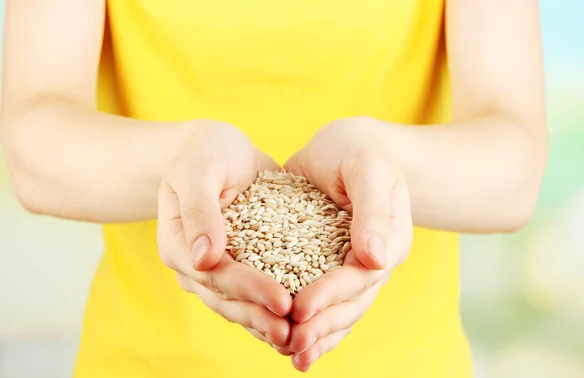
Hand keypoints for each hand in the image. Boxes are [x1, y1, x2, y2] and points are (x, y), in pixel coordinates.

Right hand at [157, 121, 292, 347]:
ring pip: (240, 305)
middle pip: (228, 300)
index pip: (217, 275)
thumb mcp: (198, 171)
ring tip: (302, 337)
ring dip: (268, 323)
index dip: (250, 290)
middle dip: (262, 318)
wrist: (213, 150)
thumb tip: (206, 259)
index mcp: (179, 245)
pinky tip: (301, 321)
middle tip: (296, 333)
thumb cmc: (203, 153)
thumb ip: (200, 212)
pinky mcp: (238, 265)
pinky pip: (254, 293)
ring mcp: (215, 269)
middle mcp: (195, 265)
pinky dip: (274, 308)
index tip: (283, 301)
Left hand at [283, 117, 413, 370]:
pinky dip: (310, 321)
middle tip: (291, 343)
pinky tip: (289, 342)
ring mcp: (351, 266)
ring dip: (317, 334)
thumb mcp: (367, 168)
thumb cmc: (361, 149)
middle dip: (322, 324)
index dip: (330, 294)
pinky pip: (323, 298)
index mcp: (389, 239)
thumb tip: (376, 258)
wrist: (349, 146)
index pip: (359, 276)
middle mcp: (373, 260)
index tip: (300, 308)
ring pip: (339, 309)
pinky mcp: (327, 263)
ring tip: (292, 355)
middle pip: (351, 303)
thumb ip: (372, 210)